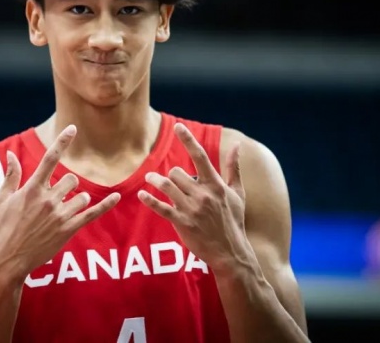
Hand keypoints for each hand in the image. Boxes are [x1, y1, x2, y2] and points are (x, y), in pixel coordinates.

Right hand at [0, 125, 120, 278]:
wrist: (8, 258)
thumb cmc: (3, 227)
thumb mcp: (2, 199)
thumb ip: (11, 175)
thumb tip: (10, 154)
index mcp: (32, 189)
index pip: (50, 158)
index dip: (62, 142)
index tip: (72, 128)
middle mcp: (48, 199)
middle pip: (71, 179)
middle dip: (67, 186)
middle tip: (56, 199)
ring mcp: (59, 215)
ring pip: (81, 196)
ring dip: (76, 200)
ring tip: (63, 212)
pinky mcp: (68, 229)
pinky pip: (92, 213)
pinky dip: (106, 204)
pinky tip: (117, 197)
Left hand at [138, 123, 251, 273]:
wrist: (231, 253)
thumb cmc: (234, 221)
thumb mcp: (238, 193)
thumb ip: (234, 168)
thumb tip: (238, 145)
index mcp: (216, 185)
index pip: (200, 156)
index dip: (187, 140)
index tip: (177, 126)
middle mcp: (203, 194)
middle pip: (177, 173)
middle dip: (172, 174)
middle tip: (171, 180)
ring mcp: (192, 209)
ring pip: (166, 186)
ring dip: (155, 180)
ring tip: (149, 179)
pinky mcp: (182, 223)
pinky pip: (161, 208)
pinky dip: (149, 200)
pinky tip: (142, 194)